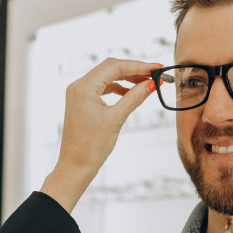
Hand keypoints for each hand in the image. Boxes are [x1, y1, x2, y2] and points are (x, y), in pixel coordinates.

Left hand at [40, 58, 159, 211]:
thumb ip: (134, 98)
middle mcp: (78, 86)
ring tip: (146, 84)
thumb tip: (151, 84)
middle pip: (110, 68)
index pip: (115, 67)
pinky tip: (130, 93)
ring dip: (126, 79)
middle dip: (133, 70)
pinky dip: (117, 88)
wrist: (76, 166)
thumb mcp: (116, 119)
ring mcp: (79, 94)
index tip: (157, 68)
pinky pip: (102, 88)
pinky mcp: (82, 102)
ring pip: (106, 77)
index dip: (138, 66)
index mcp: (83, 87)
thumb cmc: (92, 146)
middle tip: (154, 74)